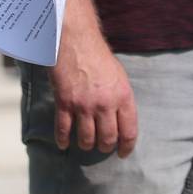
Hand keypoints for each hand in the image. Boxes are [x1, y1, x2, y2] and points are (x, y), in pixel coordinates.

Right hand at [50, 26, 137, 156]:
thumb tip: (120, 120)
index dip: (126, 147)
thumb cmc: (98, 55)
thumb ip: (120, 99)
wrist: (76, 40)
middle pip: (108, 139)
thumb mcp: (119, 76)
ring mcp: (84, 105)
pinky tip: (64, 144)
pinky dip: (63, 140)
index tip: (122, 153)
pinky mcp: (65, 103)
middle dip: (105, 147)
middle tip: (102, 146)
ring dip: (87, 145)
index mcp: (123, 97)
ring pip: (87, 139)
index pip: (129, 132)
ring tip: (86, 143)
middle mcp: (105, 104)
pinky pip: (63, 129)